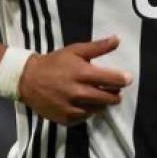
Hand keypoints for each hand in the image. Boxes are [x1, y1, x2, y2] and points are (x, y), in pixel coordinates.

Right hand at [18, 35, 132, 125]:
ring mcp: (71, 107)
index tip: (128, 79)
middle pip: (107, 97)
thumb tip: (118, 39)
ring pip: (98, 109)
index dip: (122, 80)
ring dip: (103, 103)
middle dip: (115, 94)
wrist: (28, 79)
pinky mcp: (65, 118)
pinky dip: (89, 112)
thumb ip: (98, 47)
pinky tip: (87, 104)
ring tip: (101, 96)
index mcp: (82, 73)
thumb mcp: (76, 50)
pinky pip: (84, 118)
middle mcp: (77, 92)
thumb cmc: (55, 62)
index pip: (111, 79)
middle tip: (116, 91)